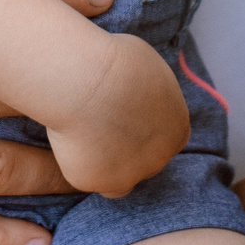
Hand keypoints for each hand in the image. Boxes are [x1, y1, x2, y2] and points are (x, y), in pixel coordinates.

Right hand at [42, 29, 189, 198]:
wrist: (87, 79)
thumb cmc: (118, 63)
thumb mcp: (150, 71)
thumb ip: (151, 95)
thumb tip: (140, 95)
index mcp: (177, 129)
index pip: (166, 141)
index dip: (145, 132)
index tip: (126, 119)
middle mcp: (158, 158)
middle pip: (144, 163)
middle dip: (127, 150)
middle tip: (103, 126)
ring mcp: (128, 174)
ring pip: (117, 182)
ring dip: (106, 166)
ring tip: (84, 139)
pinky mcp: (95, 181)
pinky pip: (86, 175)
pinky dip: (78, 161)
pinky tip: (67, 138)